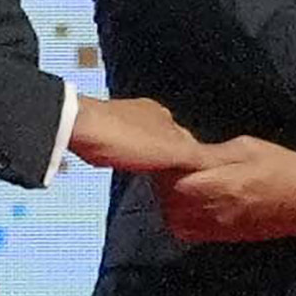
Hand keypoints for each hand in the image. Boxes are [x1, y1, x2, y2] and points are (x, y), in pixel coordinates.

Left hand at [65, 92, 203, 179]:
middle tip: (176, 182)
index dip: (194, 159)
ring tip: (154, 177)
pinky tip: (127, 165)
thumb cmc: (123, 138)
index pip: (189, 139)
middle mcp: (146, 113)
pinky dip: (131, 155)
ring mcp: (123, 119)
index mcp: (164, 116)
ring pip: (146, 141)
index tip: (196, 177)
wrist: (76, 127)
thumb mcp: (168, 152)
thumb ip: (194, 158)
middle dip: (172, 158)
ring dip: (151, 157)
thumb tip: (220, 164)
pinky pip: (125, 144)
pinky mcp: (102, 128)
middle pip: (168, 139)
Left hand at [159, 138, 295, 245]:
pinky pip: (187, 231)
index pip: (171, 181)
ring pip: (174, 218)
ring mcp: (216, 228)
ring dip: (171, 200)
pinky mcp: (222, 237)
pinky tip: (191, 200)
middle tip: (174, 165)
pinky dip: (181, 215)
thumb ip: (210, 153)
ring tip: (182, 182)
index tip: (172, 152)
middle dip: (164, 183)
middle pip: (168, 201)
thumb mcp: (246, 148)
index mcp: (218, 185)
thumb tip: (183, 152)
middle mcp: (212, 212)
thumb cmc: (281, 167)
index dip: (166, 165)